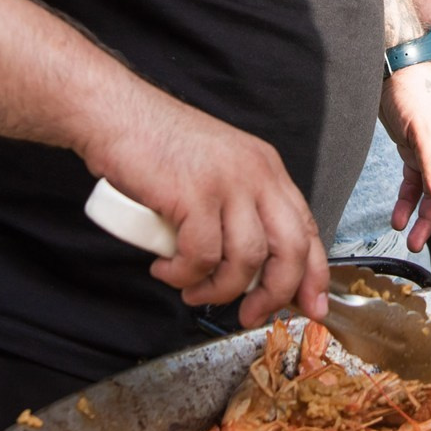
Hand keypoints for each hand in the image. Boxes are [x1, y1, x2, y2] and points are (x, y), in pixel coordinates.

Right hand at [81, 109, 328, 330]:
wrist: (117, 115)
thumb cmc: (158, 146)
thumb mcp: (217, 172)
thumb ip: (238, 208)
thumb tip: (250, 269)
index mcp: (267, 169)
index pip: (306, 228)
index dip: (313, 274)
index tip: (311, 306)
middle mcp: (256, 174)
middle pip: (290, 249)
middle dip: (274, 294)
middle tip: (249, 314)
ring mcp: (227, 183)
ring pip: (246, 260)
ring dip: (219, 290)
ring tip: (192, 289)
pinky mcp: (194, 195)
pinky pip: (201, 257)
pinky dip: (183, 274)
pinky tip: (166, 268)